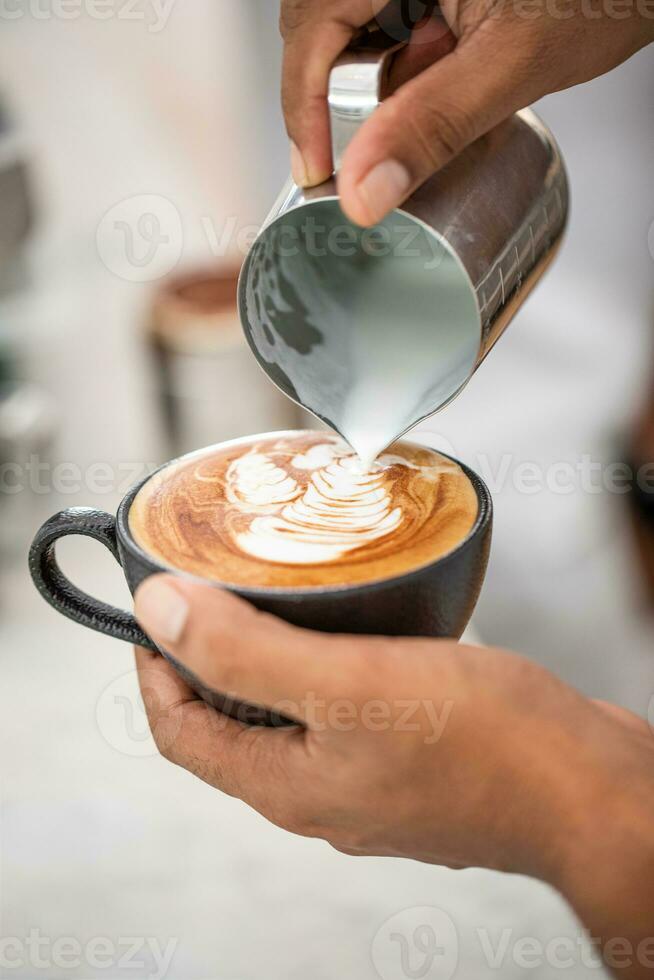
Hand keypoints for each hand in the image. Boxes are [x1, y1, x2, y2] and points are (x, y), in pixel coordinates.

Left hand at [134, 574, 653, 975]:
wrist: (592, 789)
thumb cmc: (486, 743)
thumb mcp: (347, 684)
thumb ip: (245, 653)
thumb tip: (158, 611)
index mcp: (289, 787)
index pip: (182, 733)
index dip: (156, 670)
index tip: (157, 612)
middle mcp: (323, 796)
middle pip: (235, 729)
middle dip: (213, 662)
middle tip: (217, 594)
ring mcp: (372, 786)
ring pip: (296, 720)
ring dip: (275, 664)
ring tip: (285, 602)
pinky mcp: (416, 766)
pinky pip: (350, 717)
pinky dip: (333, 673)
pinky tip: (361, 634)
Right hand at [281, 0, 653, 224]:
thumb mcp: (513, 64)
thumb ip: (433, 126)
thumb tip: (363, 190)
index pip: (311, 22)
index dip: (302, 101)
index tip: (316, 166)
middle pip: (321, 21)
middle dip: (336, 91)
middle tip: (351, 155)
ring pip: (355, 25)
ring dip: (381, 78)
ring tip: (439, 93)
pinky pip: (395, 21)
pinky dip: (412, 64)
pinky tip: (450, 71)